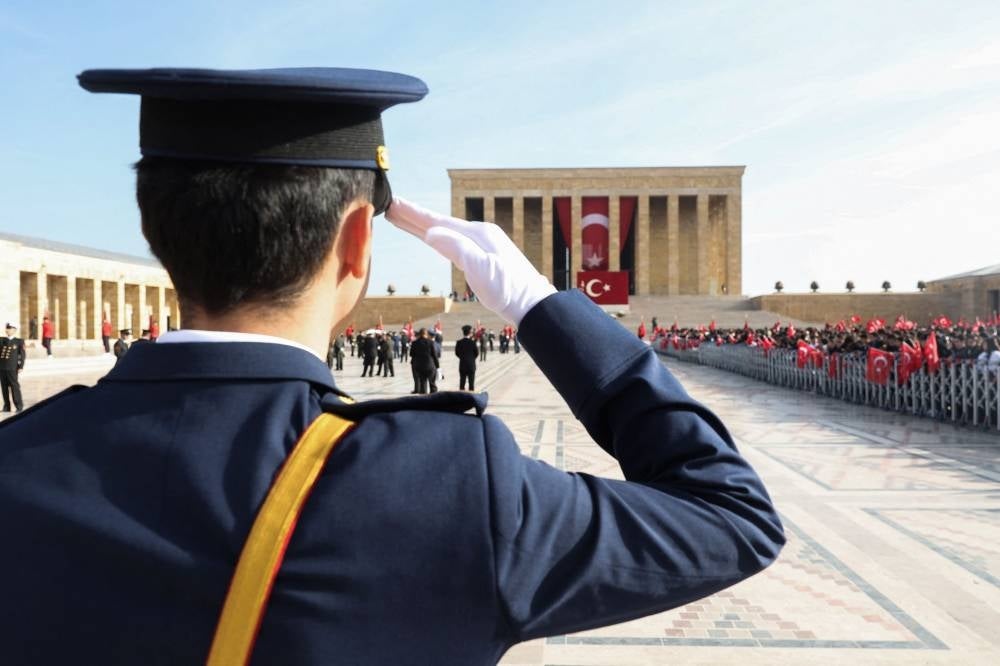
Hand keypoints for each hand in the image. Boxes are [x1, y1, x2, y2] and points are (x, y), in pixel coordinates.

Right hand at [386, 198, 555, 324]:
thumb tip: (430, 232)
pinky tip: (433, 237)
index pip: (438, 221)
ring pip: (445, 232)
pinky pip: (452, 241)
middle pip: (439, 223)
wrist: (532, 304)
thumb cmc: (508, 289)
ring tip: (403, 220)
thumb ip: (456, 248)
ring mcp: (482, 245)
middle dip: (414, 217)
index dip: (414, 215)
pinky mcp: (484, 257)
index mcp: (477, 234)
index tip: (395, 203)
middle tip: (391, 206)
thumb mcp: (480, 269)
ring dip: (423, 226)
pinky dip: (437, 237)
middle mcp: (479, 234)